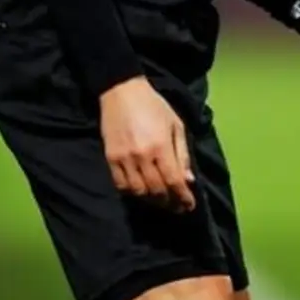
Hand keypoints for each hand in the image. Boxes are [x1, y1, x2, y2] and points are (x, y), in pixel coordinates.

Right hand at [100, 77, 196, 210]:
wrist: (121, 92)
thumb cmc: (154, 107)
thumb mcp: (176, 126)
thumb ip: (182, 154)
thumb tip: (188, 180)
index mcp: (160, 147)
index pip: (173, 181)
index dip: (183, 197)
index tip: (190, 206)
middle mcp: (141, 156)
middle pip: (156, 190)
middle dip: (170, 202)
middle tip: (177, 206)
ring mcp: (123, 159)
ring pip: (138, 191)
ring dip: (152, 200)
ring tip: (162, 201)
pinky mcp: (110, 158)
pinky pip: (120, 185)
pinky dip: (133, 193)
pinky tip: (142, 192)